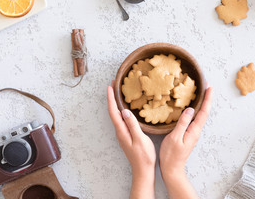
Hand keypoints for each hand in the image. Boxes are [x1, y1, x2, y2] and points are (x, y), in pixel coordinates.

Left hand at [107, 83, 155, 198]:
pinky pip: (122, 119)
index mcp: (122, 131)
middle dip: (112, 97)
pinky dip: (122, 110)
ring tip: (118, 92)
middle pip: (113, 111)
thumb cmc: (143, 156)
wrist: (143, 170)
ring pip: (117, 115)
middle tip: (114, 84)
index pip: (114, 112)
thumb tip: (125, 111)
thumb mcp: (140, 139)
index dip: (111, 98)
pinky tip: (126, 108)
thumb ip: (132, 125)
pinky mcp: (127, 135)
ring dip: (116, 103)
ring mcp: (123, 133)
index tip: (110, 86)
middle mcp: (120, 131)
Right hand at [159, 87, 212, 198]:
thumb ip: (182, 123)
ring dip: (201, 104)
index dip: (207, 99)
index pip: (203, 112)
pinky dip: (195, 111)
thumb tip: (189, 109)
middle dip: (206, 99)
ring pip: (199, 116)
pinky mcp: (188, 135)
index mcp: (194, 131)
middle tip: (207, 86)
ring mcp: (192, 133)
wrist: (172, 170)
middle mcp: (195, 131)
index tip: (209, 88)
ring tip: (201, 93)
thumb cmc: (171, 155)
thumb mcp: (174, 138)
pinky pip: (193, 120)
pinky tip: (191, 108)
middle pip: (203, 112)